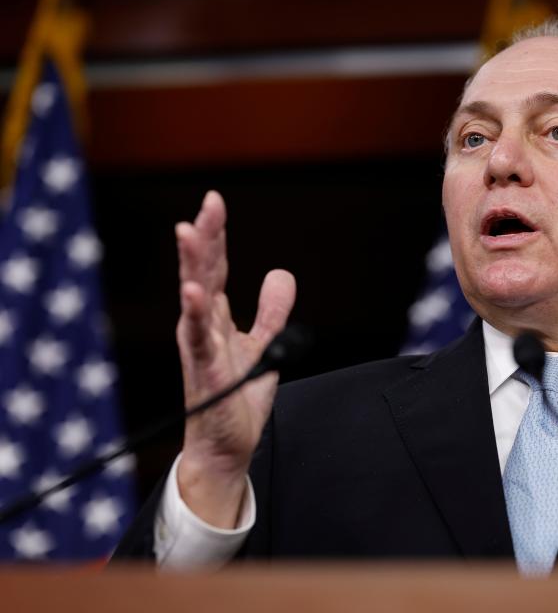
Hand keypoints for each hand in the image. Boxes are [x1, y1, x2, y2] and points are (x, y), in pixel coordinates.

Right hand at [174, 191, 295, 526]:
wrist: (228, 446)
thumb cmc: (236, 397)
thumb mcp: (265, 346)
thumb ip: (271, 311)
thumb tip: (280, 273)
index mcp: (215, 317)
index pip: (215, 267)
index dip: (215, 235)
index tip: (214, 201)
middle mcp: (203, 325)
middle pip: (203, 272)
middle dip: (204, 236)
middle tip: (208, 202)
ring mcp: (200, 345)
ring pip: (194, 296)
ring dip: (192, 264)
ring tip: (188, 231)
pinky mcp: (204, 369)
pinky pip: (198, 337)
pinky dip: (195, 312)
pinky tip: (193, 291)